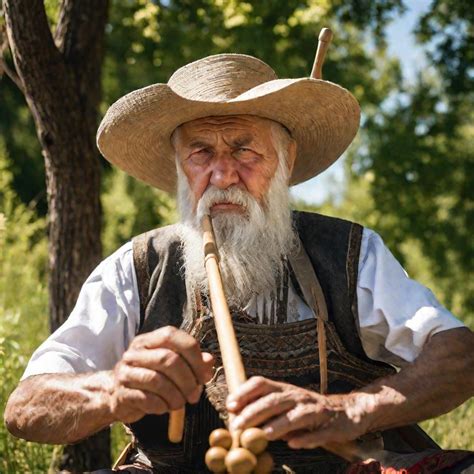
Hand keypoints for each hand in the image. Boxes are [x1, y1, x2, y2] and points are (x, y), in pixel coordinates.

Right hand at [110, 326, 213, 422]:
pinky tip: (165, 407)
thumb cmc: (152, 377)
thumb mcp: (173, 366)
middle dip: (187, 380)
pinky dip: (161, 406)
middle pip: (168, 359)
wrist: (117, 395)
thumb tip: (209, 361)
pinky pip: (146, 399)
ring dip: (175, 395)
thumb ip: (193, 361)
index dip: (193, 354)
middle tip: (195, 395)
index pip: (173, 336)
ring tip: (181, 403)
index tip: (204, 374)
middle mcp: (136, 352)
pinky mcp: (121, 393)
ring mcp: (126, 371)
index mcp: (150, 340)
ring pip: (157, 380)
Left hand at [227, 376, 373, 448]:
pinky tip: (294, 444)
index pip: (262, 383)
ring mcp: (315, 410)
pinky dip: (306, 439)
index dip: (245, 392)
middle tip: (237, 426)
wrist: (348, 412)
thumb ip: (265, 409)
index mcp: (285, 389)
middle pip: (274, 400)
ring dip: (279, 424)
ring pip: (295, 415)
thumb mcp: (286, 404)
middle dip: (254, 412)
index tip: (230, 405)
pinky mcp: (330, 426)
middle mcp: (298, 396)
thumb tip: (236, 416)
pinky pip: (318, 433)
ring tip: (264, 435)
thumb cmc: (308, 410)